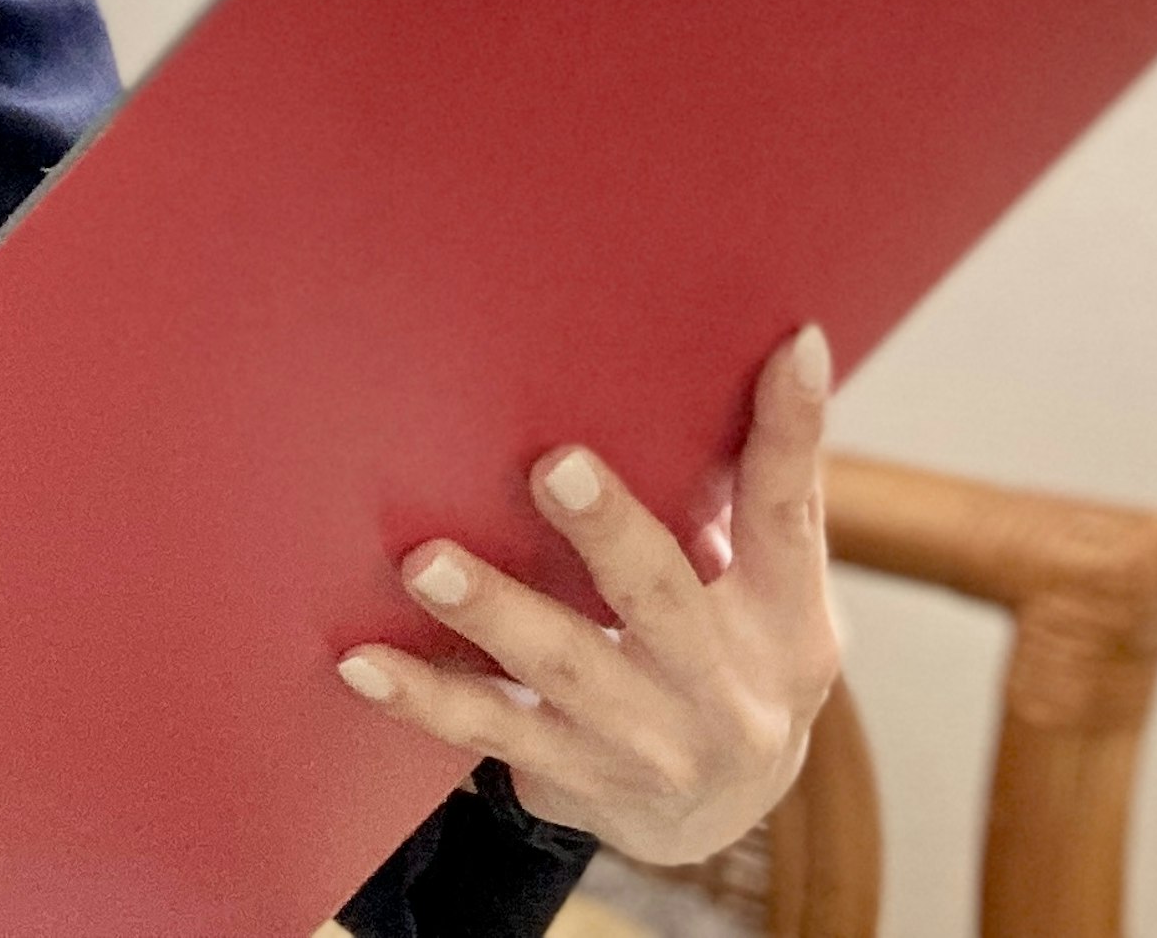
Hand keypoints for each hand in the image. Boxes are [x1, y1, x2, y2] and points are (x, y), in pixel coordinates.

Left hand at [334, 326, 843, 868]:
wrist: (721, 812)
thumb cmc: (733, 648)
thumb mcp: (774, 587)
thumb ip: (755, 489)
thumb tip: (756, 345)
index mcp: (788, 617)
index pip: (792, 512)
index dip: (794, 430)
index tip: (791, 346)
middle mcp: (727, 689)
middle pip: (663, 599)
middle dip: (609, 535)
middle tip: (553, 466)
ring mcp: (649, 744)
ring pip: (563, 668)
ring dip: (492, 612)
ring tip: (426, 563)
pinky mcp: (573, 776)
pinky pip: (489, 730)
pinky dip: (423, 698)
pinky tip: (362, 662)